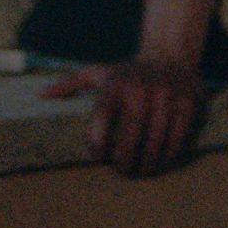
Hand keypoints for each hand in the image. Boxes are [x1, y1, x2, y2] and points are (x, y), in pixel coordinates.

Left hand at [40, 56, 205, 176]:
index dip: (96, 142)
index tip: (95, 156)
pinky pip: (178, 139)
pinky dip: (169, 157)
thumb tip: (40, 95)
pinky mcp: (187, 104)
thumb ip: (69, 84)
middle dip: (123, 160)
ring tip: (141, 172)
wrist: (170, 55)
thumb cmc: (127, 72)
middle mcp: (141, 89)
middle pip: (130, 136)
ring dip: (147, 164)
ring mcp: (166, 97)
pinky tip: (162, 164)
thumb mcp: (97, 72)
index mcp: (115, 83)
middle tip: (121, 171)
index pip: (102, 116)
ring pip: (155, 142)